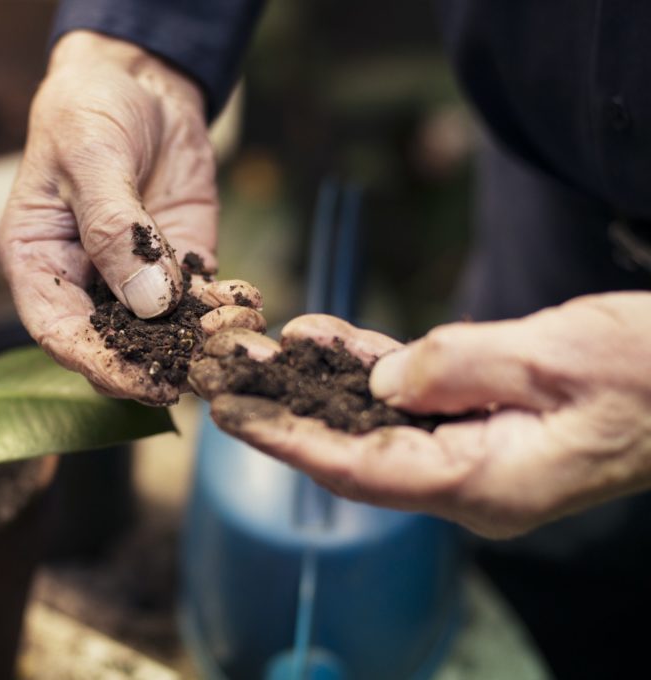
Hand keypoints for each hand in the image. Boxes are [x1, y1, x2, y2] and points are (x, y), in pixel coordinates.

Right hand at [0, 31, 260, 404]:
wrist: (141, 81)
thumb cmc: (92, 110)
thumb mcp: (93, 156)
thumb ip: (114, 228)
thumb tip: (148, 302)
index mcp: (37, 263)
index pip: (59, 332)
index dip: (97, 362)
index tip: (141, 381)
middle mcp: (81, 283)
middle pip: (111, 345)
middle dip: (157, 363)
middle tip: (201, 371)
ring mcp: (132, 280)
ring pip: (161, 333)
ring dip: (199, 340)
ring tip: (233, 333)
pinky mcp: (177, 267)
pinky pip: (199, 302)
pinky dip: (223, 309)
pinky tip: (246, 304)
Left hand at [190, 292, 650, 537]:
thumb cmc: (650, 371)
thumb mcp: (558, 357)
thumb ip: (462, 366)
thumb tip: (382, 380)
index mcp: (485, 482)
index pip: (360, 469)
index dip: (287, 441)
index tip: (228, 416)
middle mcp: (467, 480)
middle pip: (350, 449)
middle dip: (282, 411)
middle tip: (219, 375)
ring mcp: (470, 454)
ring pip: (370, 421)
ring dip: (311, 386)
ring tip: (253, 351)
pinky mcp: (477, 424)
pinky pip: (405, 398)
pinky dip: (360, 367)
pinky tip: (318, 339)